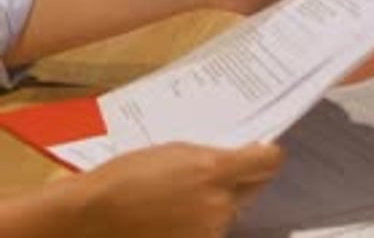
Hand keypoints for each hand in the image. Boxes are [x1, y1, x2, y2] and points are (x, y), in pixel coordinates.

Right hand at [80, 141, 282, 237]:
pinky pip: (213, 231)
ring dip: (219, 202)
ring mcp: (209, 231)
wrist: (97, 216)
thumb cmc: (129, 175)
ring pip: (231, 211)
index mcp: (214, 170)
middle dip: (240, 179)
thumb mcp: (173, 151)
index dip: (269, 155)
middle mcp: (218, 204)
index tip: (266, 152)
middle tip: (216, 172)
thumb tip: (238, 159)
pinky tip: (177, 215)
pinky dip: (203, 222)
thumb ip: (211, 156)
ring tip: (183, 195)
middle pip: (252, 188)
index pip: (267, 162)